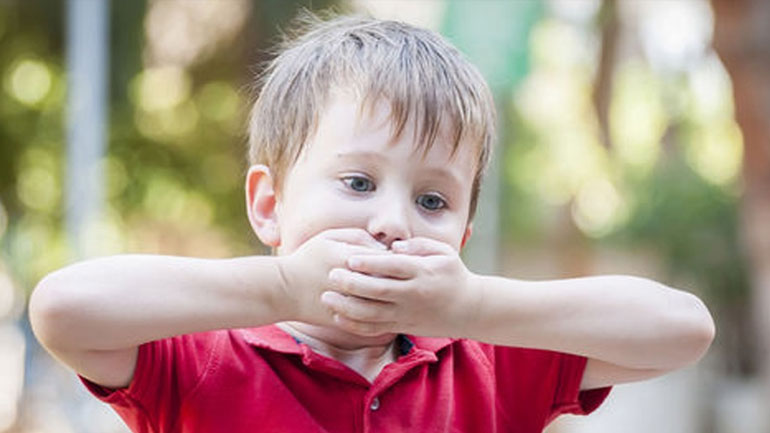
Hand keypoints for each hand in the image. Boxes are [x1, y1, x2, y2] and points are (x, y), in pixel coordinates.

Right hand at [275, 228, 388, 325]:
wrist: (282, 290)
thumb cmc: (307, 259)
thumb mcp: (328, 237)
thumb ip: (357, 236)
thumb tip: (383, 247)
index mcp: (347, 258)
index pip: (385, 258)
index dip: (393, 259)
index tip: (393, 260)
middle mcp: (348, 281)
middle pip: (386, 281)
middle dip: (393, 278)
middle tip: (394, 277)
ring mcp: (345, 303)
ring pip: (380, 302)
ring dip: (386, 297)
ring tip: (385, 292)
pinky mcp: (343, 320)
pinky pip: (369, 319)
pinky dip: (377, 313)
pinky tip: (375, 306)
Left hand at [320, 237, 481, 337]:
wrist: (470, 310)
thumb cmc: (453, 275)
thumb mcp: (444, 253)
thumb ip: (419, 245)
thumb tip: (394, 246)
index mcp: (422, 273)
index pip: (392, 267)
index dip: (370, 263)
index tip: (350, 257)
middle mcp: (413, 294)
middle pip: (378, 290)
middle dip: (352, 283)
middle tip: (331, 275)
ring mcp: (407, 313)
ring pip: (372, 313)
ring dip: (347, 307)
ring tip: (327, 297)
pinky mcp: (402, 326)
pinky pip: (375, 329)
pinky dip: (355, 325)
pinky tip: (338, 317)